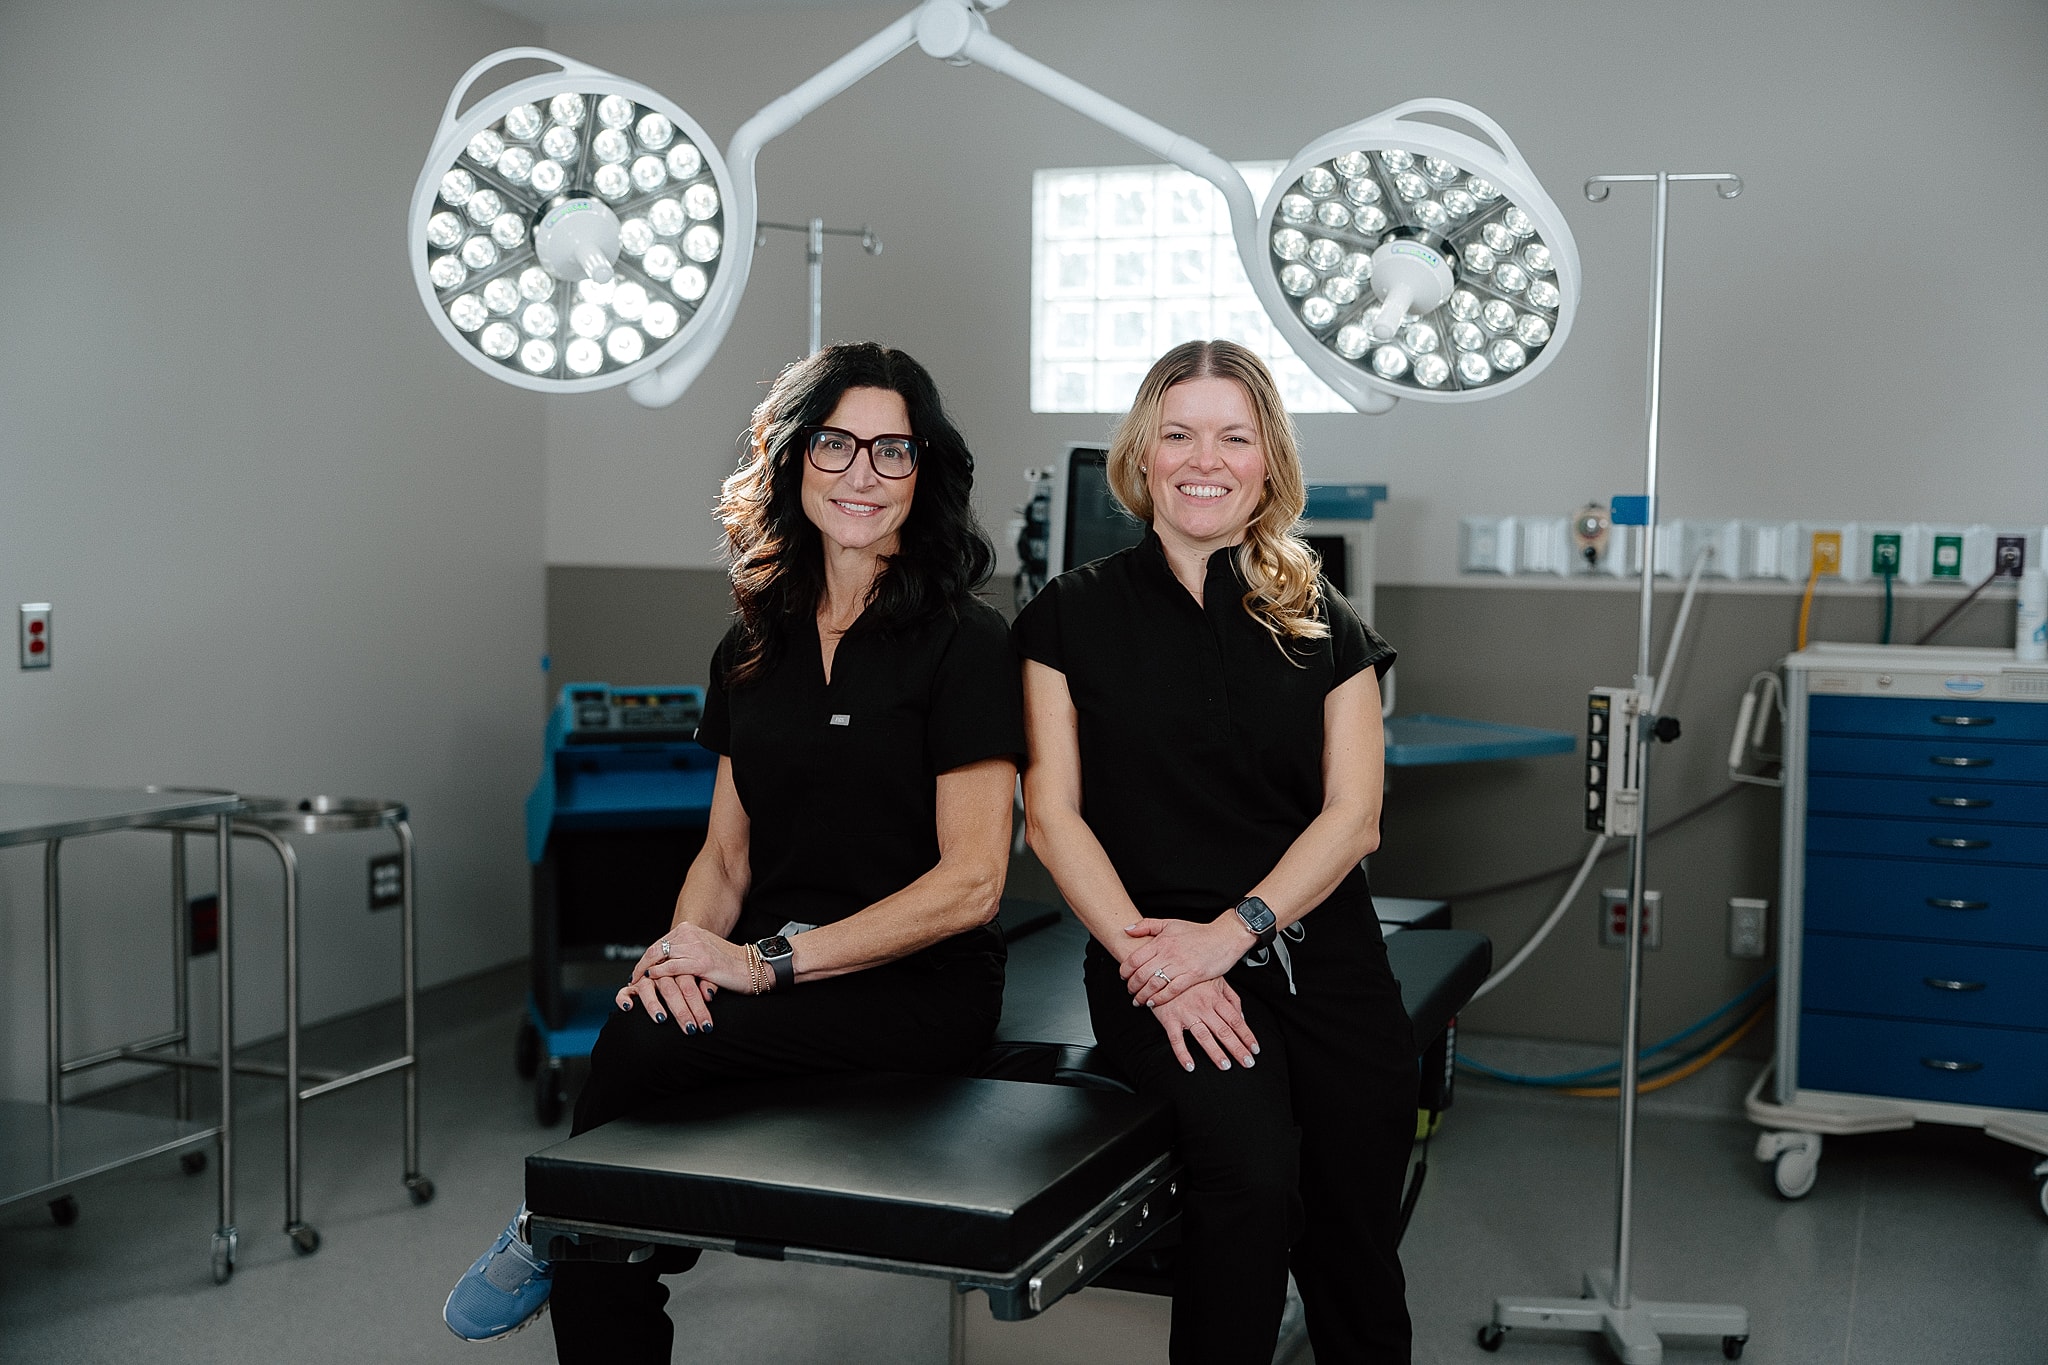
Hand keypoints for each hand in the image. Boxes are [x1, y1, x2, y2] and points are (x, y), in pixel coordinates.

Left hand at [616, 924, 750, 1032]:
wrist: (751, 967)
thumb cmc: (728, 964)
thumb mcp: (702, 951)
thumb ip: (684, 952)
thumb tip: (663, 964)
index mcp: (690, 930)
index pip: (660, 943)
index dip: (646, 958)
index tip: (638, 971)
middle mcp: (691, 934)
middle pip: (656, 949)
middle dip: (641, 965)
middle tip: (632, 979)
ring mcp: (695, 947)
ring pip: (660, 957)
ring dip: (645, 972)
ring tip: (637, 984)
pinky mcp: (701, 962)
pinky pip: (671, 968)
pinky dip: (658, 975)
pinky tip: (651, 981)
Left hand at [1121, 914, 1252, 1007]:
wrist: (1224, 936)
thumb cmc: (1198, 932)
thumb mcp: (1170, 923)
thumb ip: (1146, 925)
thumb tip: (1126, 929)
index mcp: (1161, 941)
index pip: (1134, 958)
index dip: (1124, 970)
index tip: (1123, 976)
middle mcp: (1168, 953)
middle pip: (1141, 974)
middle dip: (1131, 986)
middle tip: (1130, 991)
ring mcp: (1180, 965)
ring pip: (1154, 984)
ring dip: (1142, 995)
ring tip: (1138, 1001)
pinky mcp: (1192, 975)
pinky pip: (1171, 991)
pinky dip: (1159, 999)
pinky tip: (1153, 1003)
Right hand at [1149, 978, 1259, 1071]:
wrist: (1162, 969)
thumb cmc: (1191, 977)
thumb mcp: (1217, 980)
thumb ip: (1232, 999)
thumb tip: (1242, 1018)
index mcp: (1215, 998)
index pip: (1235, 1021)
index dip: (1247, 1036)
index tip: (1254, 1049)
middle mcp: (1203, 1007)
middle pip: (1224, 1031)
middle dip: (1237, 1048)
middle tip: (1247, 1062)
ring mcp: (1186, 1013)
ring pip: (1203, 1036)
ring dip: (1215, 1052)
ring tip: (1225, 1065)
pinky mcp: (1169, 1019)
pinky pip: (1176, 1040)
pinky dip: (1183, 1054)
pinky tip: (1190, 1066)